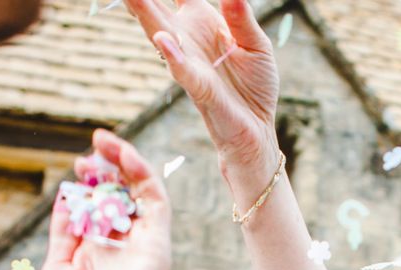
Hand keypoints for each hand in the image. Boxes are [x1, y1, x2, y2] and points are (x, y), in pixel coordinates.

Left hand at [38, 131, 172, 269]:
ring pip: (139, 191)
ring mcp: (140, 243)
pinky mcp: (156, 244)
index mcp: (96, 253)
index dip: (87, 185)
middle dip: (103, 170)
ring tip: (103, 142)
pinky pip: (155, 200)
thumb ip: (64, 233)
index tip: (76, 170)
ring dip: (123, 162)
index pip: (96, 207)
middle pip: (118, 194)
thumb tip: (65, 197)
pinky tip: (123, 155)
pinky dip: (142, 173)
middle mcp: (120, 245)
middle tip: (88, 156)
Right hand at [126, 0, 278, 172]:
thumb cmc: (254, 85)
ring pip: (159, 33)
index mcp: (200, 21)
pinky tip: (163, 40)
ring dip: (143, 13)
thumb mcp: (255, 43)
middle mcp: (186, 38)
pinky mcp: (198, 87)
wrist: (257, 127)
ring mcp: (188, 61)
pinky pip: (182, 70)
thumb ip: (241, 16)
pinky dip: (173, 55)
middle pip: (155, 7)